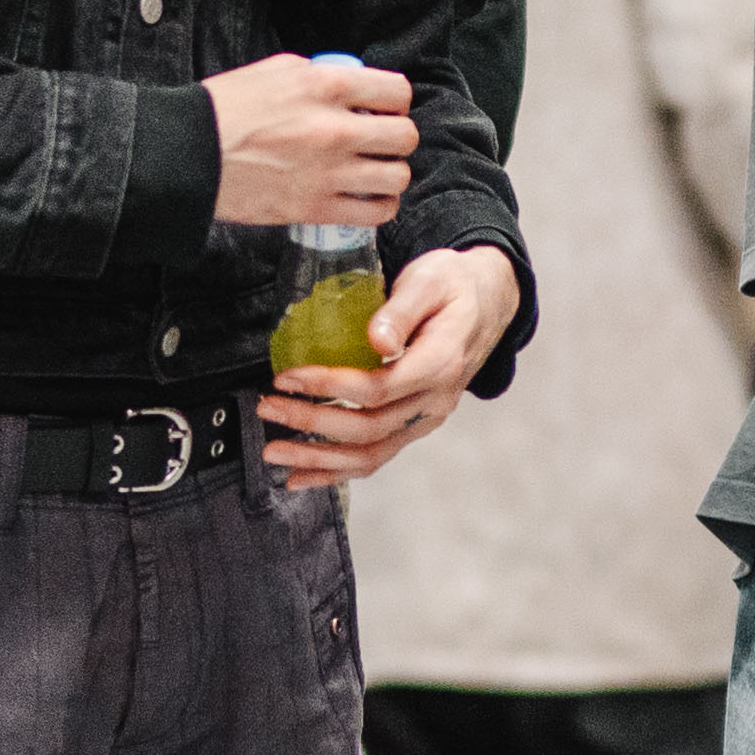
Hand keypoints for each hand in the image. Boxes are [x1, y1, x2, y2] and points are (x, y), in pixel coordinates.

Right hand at [208, 56, 414, 229]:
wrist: (188, 153)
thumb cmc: (225, 109)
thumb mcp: (276, 70)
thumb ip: (321, 76)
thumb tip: (352, 87)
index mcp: (326, 86)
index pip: (398, 92)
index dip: (395, 102)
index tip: (383, 110)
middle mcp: (335, 129)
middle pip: (405, 137)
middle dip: (397, 138)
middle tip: (379, 142)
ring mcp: (328, 172)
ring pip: (397, 177)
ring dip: (391, 174)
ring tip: (374, 172)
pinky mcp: (316, 208)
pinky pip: (376, 212)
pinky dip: (380, 206)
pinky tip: (367, 197)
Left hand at [262, 244, 519, 485]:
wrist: (487, 302)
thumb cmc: (453, 284)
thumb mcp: (430, 279)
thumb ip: (402, 309)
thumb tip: (377, 340)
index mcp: (440, 363)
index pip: (378, 389)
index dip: (329, 387)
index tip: (287, 376)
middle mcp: (436, 400)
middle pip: (369, 428)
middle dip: (311, 422)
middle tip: (267, 407)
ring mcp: (427, 418)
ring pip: (371, 454)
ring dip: (318, 459)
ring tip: (275, 451)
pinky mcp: (415, 425)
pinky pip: (377, 457)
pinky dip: (336, 471)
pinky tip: (302, 475)